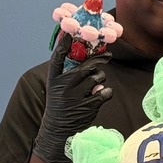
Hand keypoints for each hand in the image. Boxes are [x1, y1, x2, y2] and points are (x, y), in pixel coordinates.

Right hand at [33, 32, 112, 162]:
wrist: (58, 131)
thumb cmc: (61, 105)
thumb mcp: (58, 88)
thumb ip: (69, 73)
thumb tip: (90, 58)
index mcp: (54, 79)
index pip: (58, 57)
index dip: (64, 43)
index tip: (71, 32)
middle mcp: (63, 86)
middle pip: (87, 66)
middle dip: (99, 60)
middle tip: (108, 56)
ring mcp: (75, 97)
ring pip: (98, 77)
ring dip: (100, 79)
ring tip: (95, 85)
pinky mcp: (88, 106)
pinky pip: (105, 91)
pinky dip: (106, 92)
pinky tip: (101, 94)